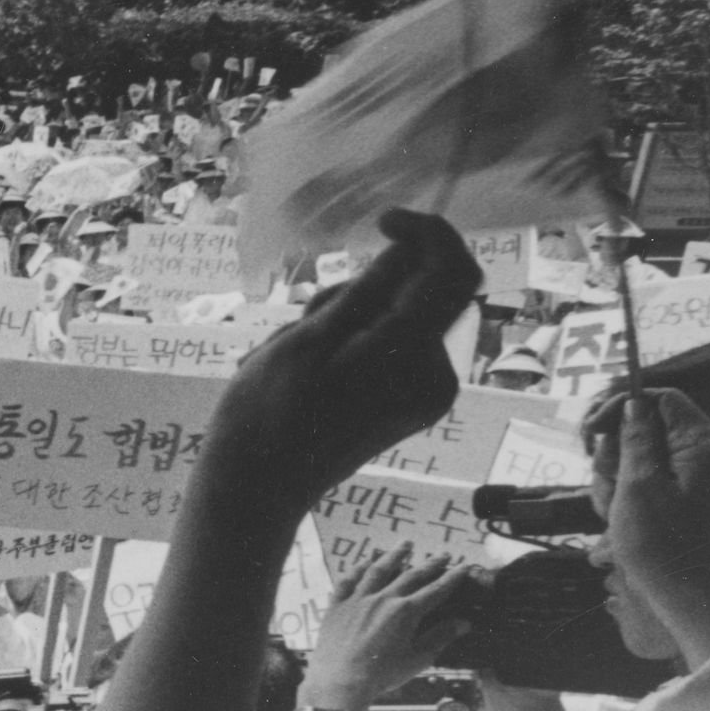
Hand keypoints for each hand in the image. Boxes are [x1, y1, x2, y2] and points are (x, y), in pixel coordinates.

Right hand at [206, 209, 480, 517]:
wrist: (255, 490)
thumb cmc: (265, 415)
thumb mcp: (306, 340)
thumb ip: (365, 292)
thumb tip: (409, 247)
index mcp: (410, 357)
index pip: (454, 271)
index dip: (428, 233)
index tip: (382, 221)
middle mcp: (433, 377)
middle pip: (423, 295)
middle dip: (369, 288)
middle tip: (305, 317)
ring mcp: (425, 395)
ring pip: (404, 320)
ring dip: (352, 317)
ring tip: (294, 352)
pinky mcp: (411, 405)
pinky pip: (395, 349)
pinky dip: (357, 343)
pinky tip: (311, 369)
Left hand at [308, 552, 478, 705]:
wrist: (340, 681)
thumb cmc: (381, 675)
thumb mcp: (417, 659)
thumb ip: (440, 637)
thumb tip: (464, 622)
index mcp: (406, 612)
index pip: (436, 590)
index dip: (452, 577)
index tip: (464, 566)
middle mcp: (383, 599)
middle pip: (411, 576)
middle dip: (430, 564)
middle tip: (443, 555)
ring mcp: (358, 600)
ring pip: (378, 570)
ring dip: (394, 555)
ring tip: (405, 544)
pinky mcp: (337, 605)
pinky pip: (347, 580)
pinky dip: (357, 569)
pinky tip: (364, 562)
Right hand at [589, 387, 709, 626]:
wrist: (684, 590)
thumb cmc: (661, 542)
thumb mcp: (638, 484)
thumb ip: (635, 438)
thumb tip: (632, 406)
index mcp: (704, 444)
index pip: (663, 399)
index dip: (623, 407)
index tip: (592, 430)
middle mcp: (706, 453)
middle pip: (645, 427)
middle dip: (616, 453)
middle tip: (610, 485)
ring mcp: (696, 473)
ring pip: (638, 454)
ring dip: (615, 478)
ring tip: (613, 509)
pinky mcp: (685, 491)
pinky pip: (645, 476)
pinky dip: (625, 491)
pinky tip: (619, 516)